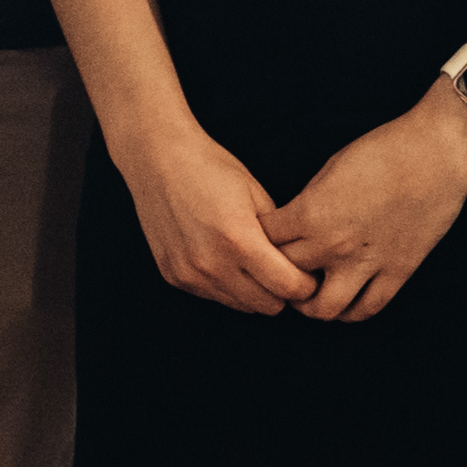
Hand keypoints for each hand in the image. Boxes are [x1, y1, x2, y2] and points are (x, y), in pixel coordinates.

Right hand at [122, 123, 319, 316]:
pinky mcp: (174, 276)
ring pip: (240, 306)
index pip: (289, 288)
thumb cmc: (212, 170)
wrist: (159, 160)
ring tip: (252, 264)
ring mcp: (189, 273)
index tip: (308, 274)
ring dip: (252, 291)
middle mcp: (212, 264)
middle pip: (267, 306)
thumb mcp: (258, 195)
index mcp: (240, 240)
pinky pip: (212, 295)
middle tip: (282, 271)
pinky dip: (225, 285)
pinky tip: (223, 258)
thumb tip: (300, 265)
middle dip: (281, 292)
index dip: (306, 284)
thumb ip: (279, 236)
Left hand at [263, 82, 466, 324]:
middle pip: (284, 276)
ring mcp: (366, 263)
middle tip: (278, 271)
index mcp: (309, 214)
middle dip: (276, 274)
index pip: (263, 242)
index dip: (258, 241)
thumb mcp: (328, 170)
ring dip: (309, 305)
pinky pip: (366, 309)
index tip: (262, 239)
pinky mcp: (397, 272)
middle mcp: (332, 245)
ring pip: (322, 309)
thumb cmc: (382, 150)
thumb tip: (293, 225)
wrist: (437, 153)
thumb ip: (306, 204)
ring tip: (308, 295)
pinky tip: (343, 302)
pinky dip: (349, 312)